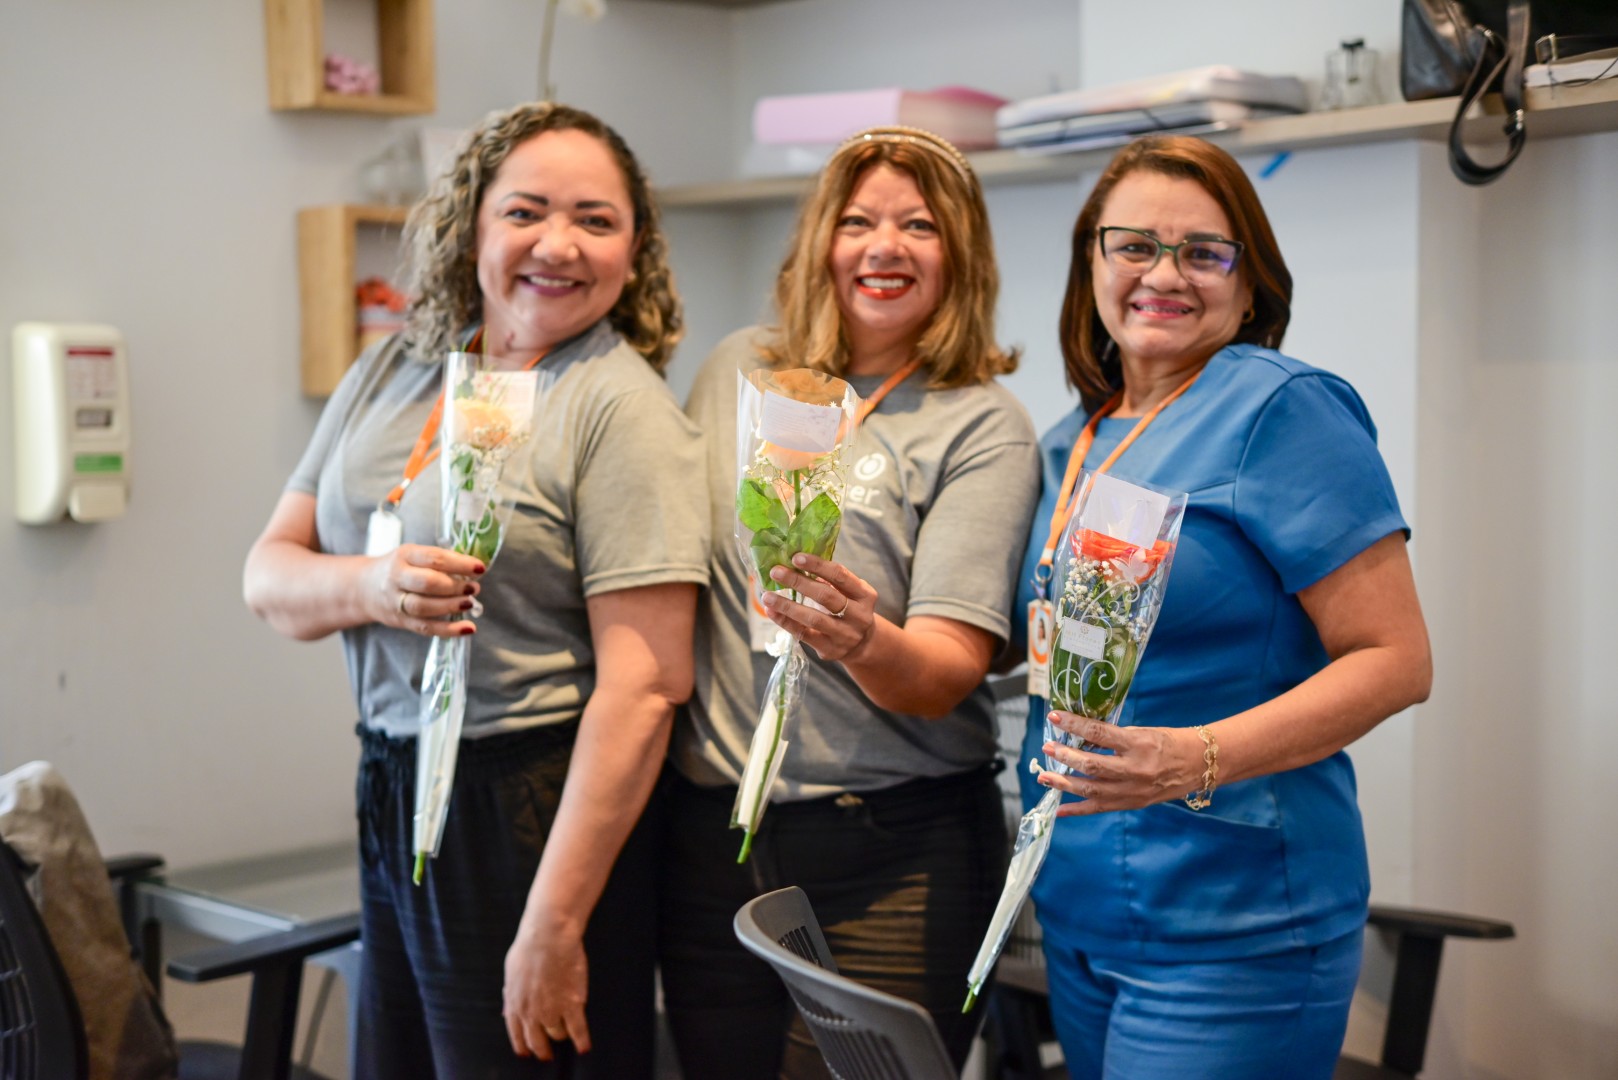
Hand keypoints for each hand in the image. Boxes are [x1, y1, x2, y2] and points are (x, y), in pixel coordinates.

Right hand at [367, 543, 483, 636]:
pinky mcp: (400, 621)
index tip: (480, 568)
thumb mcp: (413, 556)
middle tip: (474, 587)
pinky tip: (468, 628)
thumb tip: (475, 569)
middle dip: (455, 586)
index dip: (460, 564)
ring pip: (424, 606)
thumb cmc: (400, 569)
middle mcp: (397, 577)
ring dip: (451, 606)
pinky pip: (425, 628)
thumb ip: (439, 561)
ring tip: (469, 603)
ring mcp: (396, 601)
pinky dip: (449, 630)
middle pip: (427, 583)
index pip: (434, 558)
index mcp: (404, 555)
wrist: (364, 588)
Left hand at [503, 918, 590, 1059]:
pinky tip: (584, 1048)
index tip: (526, 1053)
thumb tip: (507, 1013)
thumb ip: (510, 997)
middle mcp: (531, 1013)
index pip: (516, 1035)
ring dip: (561, 1035)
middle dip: (542, 1050)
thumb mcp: (511, 974)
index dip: (522, 1046)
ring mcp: (552, 1011)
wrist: (547, 937)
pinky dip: (582, 1041)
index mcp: (515, 1004)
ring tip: (566, 1034)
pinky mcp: (572, 1005)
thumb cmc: (529, 948)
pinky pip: (578, 1030)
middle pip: (536, 1042)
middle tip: (546, 1054)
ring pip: (557, 1034)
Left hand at [763, 553, 876, 661]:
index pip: (840, 576)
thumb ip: (830, 579)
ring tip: (767, 596)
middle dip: (798, 582)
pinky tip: (771, 612)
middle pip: (826, 596)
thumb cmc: (850, 609)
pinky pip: (804, 634)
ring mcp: (845, 635)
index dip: (818, 565)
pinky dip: (785, 622)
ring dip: (787, 606)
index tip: (796, 557)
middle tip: (776, 572)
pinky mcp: (830, 649)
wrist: (863, 645)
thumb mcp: (850, 592)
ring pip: (813, 618)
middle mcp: (859, 616)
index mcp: (865, 595)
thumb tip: (796, 561)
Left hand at [1035, 711, 1204, 815]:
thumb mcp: (1141, 732)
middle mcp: (1135, 769)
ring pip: (1092, 789)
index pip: (1099, 733)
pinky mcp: (1133, 804)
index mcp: (1138, 744)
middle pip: (1092, 765)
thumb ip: (1112, 737)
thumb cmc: (1168, 742)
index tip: (1054, 717)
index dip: (1074, 725)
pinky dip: (1077, 810)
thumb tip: (1079, 736)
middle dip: (1065, 756)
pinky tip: (1058, 808)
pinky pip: (1100, 808)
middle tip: (1047, 747)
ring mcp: (1133, 790)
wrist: (1197, 765)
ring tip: (1044, 777)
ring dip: (1064, 784)